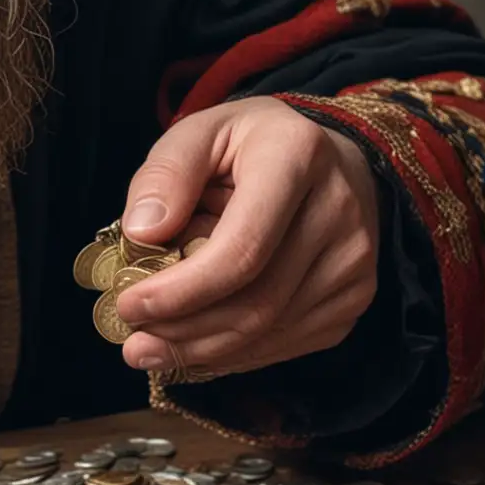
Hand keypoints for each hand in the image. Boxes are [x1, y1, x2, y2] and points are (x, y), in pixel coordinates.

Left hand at [114, 97, 379, 381]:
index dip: (182, 289)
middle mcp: (338, 211)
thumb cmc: (252, 144)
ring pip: (270, 330)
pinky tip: (197, 346)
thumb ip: (166, 172)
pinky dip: (236, 353)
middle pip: (256, 300)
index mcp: (297, 157)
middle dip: (184, 330)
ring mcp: (355, 261)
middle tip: (133, 342)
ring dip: (203, 349)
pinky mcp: (354, 297)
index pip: (242, 247)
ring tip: (152, 348)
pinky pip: (289, 342)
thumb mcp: (201, 131)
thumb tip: (141, 232)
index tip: (130, 304)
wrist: (329, 159)